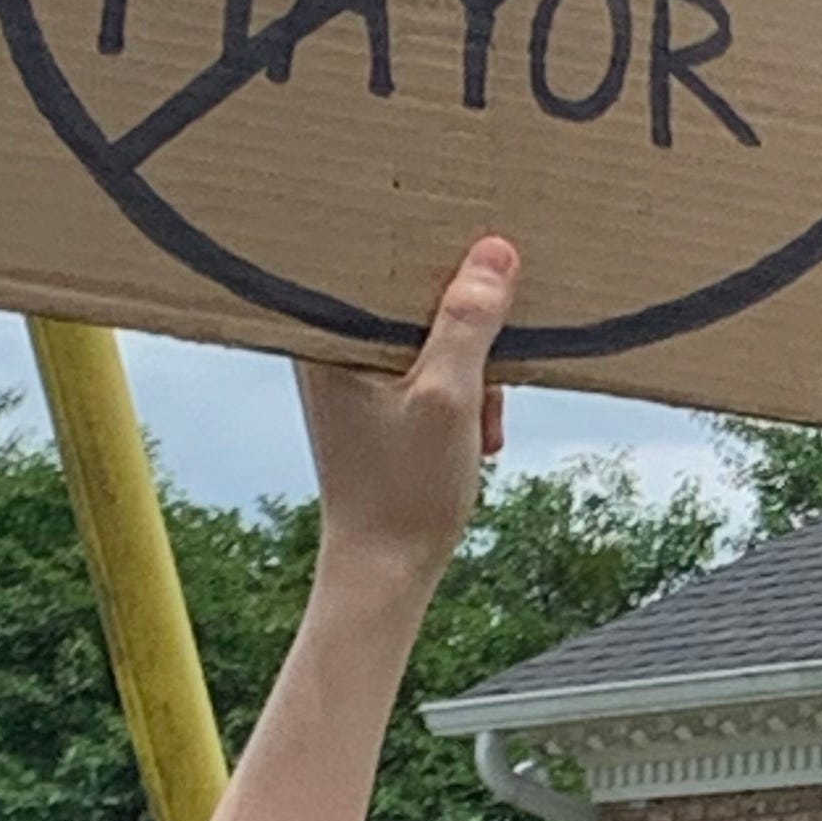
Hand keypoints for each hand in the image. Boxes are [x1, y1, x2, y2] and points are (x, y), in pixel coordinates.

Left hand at [296, 237, 518, 577]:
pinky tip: (477, 434)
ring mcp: (354, 376)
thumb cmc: (404, 490)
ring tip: (480, 423)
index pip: (381, 261)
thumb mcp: (449, 398)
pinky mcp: (377, 402)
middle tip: (490, 374)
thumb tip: (494, 251)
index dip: (436, 257)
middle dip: (469, 331)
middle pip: (415, 298)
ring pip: (434, 336)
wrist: (386, 569)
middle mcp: (331, 347)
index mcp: (326, 336)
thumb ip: (468, 322)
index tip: (482, 256)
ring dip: (474, 371)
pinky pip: (434, 370)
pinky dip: (465, 395)